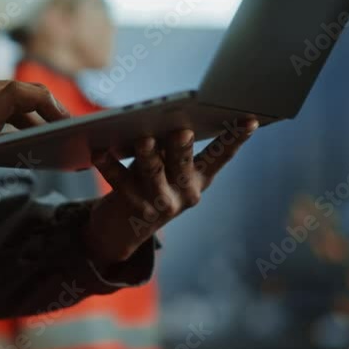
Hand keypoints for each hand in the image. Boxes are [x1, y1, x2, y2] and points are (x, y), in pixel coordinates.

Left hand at [83, 118, 258, 263]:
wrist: (122, 231)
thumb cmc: (148, 184)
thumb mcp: (167, 168)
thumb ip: (169, 147)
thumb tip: (160, 118)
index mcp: (200, 177)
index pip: (221, 155)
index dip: (236, 137)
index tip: (250, 120)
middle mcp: (186, 192)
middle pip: (184, 163)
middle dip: (182, 147)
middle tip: (182, 131)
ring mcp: (162, 204)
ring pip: (154, 174)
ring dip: (148, 157)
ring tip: (143, 140)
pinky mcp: (135, 210)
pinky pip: (120, 183)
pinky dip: (109, 166)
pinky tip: (99, 151)